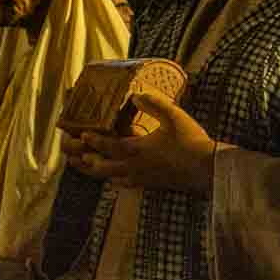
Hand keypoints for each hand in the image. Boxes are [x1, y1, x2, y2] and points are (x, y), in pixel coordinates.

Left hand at [60, 89, 215, 194]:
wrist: (206, 169)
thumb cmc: (191, 142)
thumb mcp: (174, 116)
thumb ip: (154, 103)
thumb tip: (136, 95)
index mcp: (137, 150)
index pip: (107, 145)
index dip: (92, 140)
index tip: (81, 133)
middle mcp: (134, 167)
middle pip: (100, 167)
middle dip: (84, 159)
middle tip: (73, 152)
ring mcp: (140, 178)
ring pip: (109, 178)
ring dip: (94, 170)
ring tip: (83, 164)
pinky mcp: (148, 184)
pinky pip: (122, 184)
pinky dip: (111, 178)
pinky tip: (113, 176)